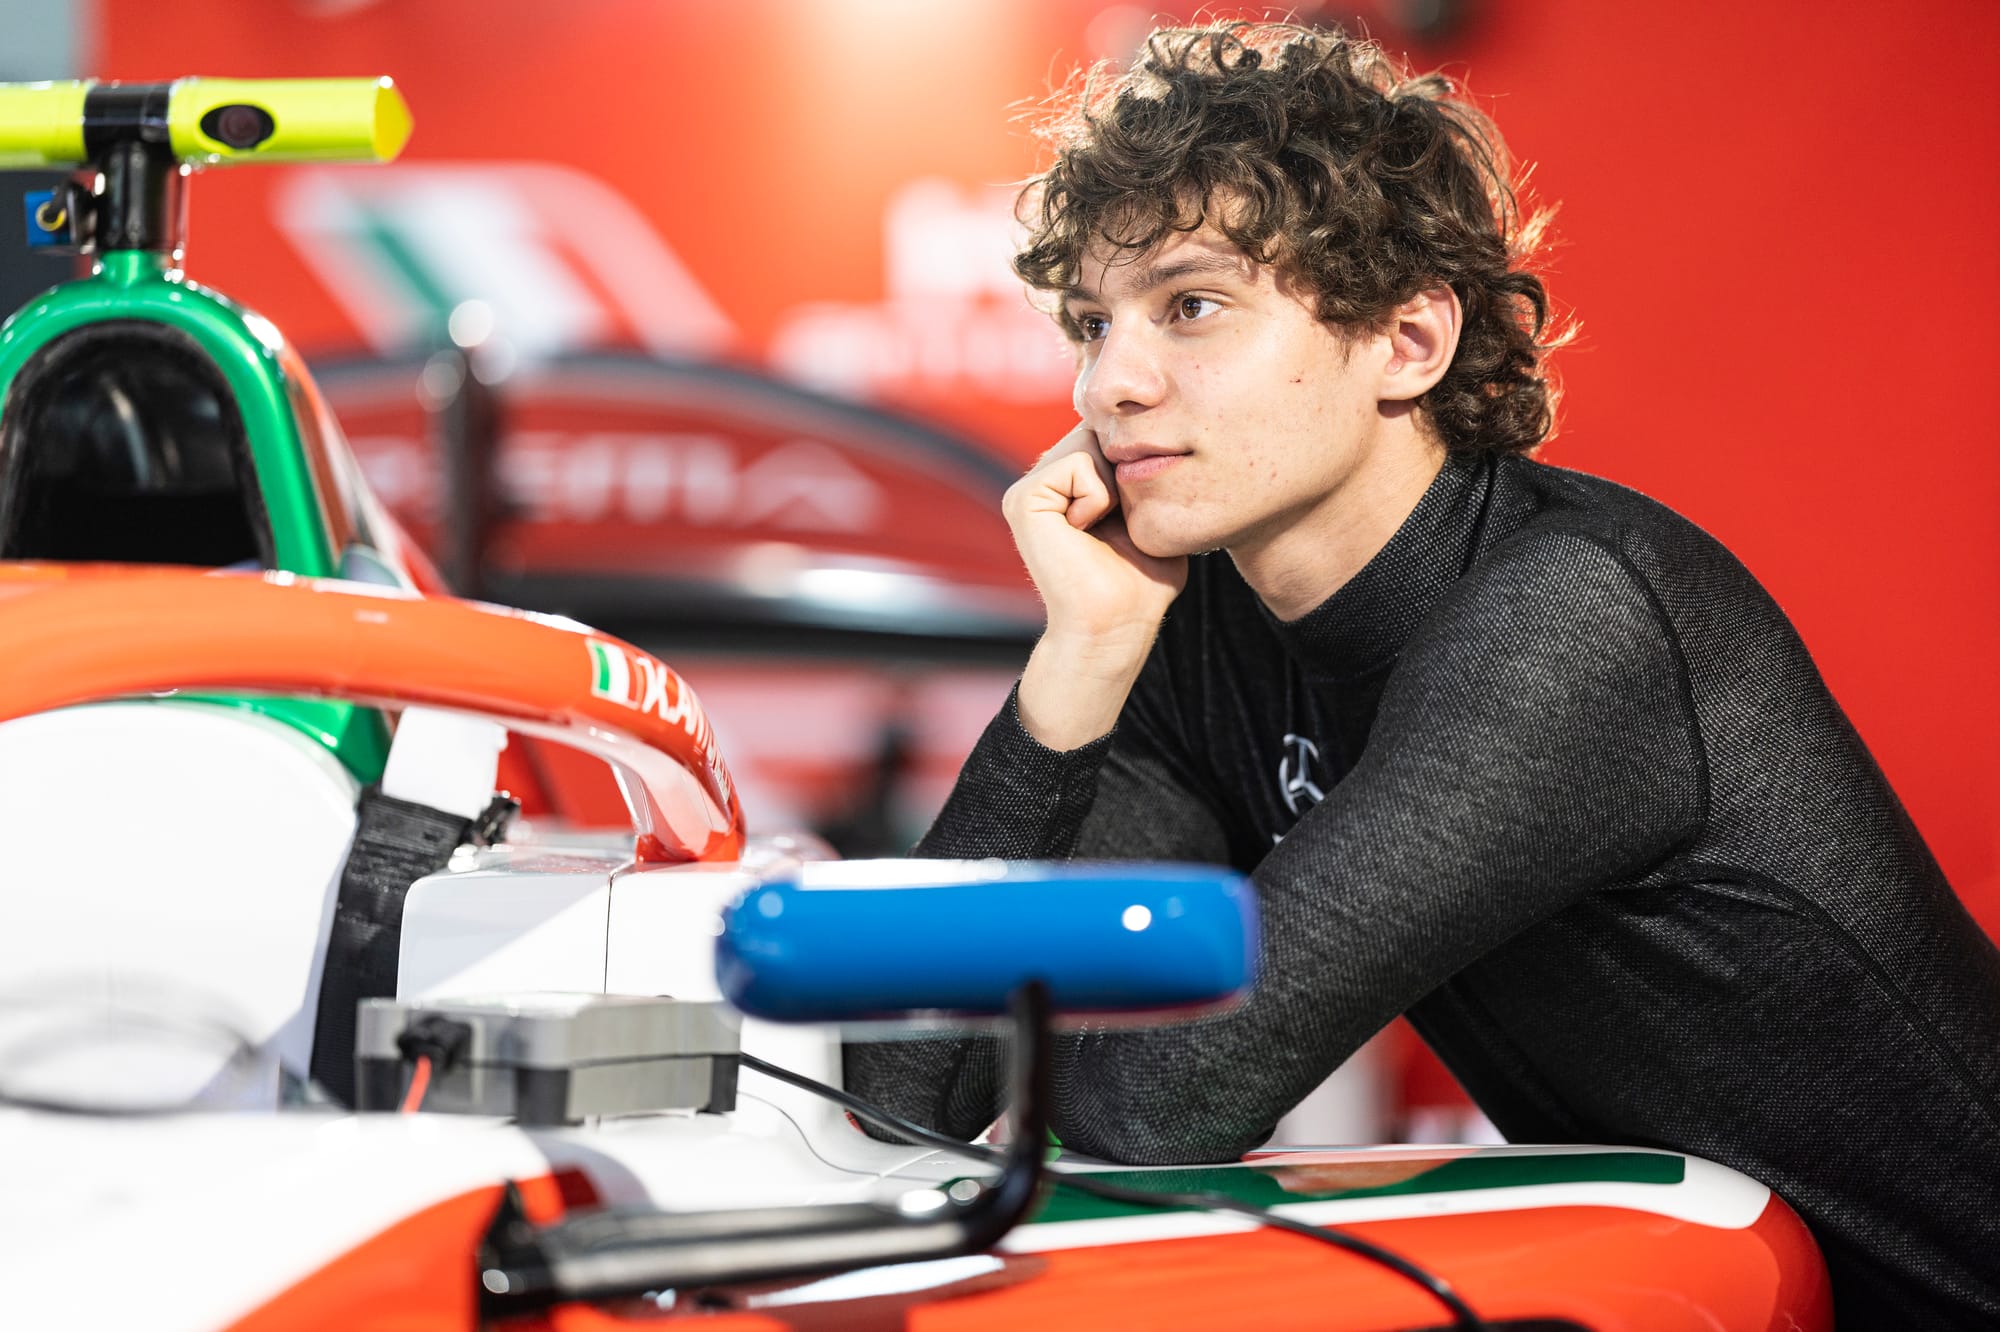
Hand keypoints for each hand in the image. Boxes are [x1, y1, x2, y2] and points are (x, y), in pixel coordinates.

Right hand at [1003, 425, 1188, 749]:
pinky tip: (1085, 531)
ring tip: (1102, 528)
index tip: (1130, 515)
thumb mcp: (1152, 514)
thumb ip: (1146, 473)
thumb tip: (1157, 433)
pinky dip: (1097, 497)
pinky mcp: (1023, 499)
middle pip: (1100, 430)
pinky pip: (1076, 463)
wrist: (1116, 626)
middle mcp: (1044, 481)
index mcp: (1069, 484)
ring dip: (1113, 486)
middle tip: (1117, 523)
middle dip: (1125, 471)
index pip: (1109, 434)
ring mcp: (1028, 488)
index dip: (1135, 463)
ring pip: (1089, 441)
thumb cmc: (1141, 582)